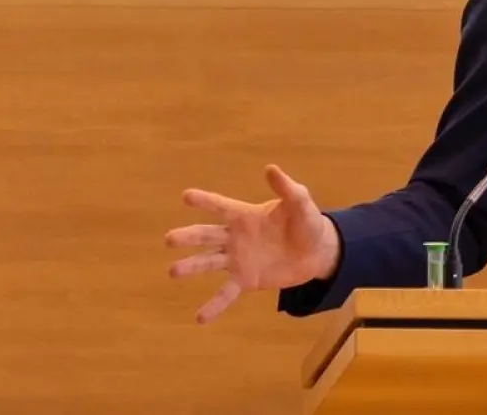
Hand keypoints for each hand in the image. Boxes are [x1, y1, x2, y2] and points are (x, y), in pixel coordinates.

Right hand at [164, 164, 339, 323]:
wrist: (317, 252)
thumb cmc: (306, 223)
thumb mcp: (300, 203)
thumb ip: (287, 188)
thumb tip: (271, 169)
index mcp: (245, 216)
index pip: (221, 206)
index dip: (205, 201)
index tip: (186, 196)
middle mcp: (235, 238)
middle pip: (207, 235)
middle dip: (188, 236)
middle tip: (169, 239)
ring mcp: (237, 260)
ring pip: (209, 262)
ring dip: (191, 266)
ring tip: (174, 271)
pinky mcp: (246, 280)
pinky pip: (226, 293)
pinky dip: (214, 305)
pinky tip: (200, 318)